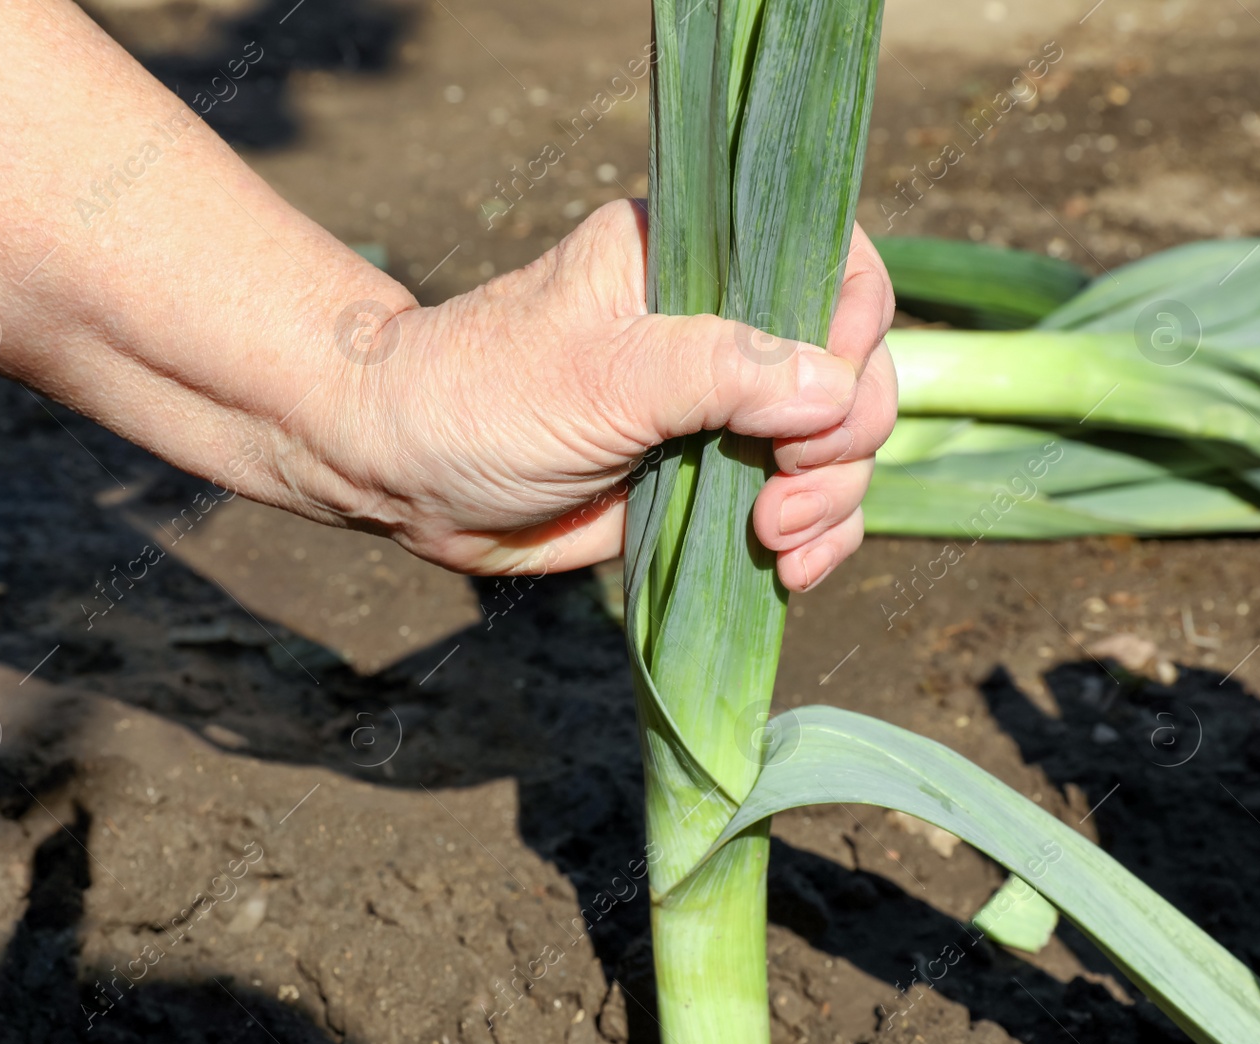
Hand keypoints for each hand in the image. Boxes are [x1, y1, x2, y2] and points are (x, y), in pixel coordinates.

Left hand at [311, 199, 896, 591]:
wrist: (406, 477)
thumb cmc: (485, 397)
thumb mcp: (605, 375)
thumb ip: (724, 371)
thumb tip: (837, 387)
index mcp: (697, 258)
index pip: (830, 264)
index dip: (854, 328)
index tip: (828, 398)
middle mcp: (723, 326)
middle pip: (850, 367)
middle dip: (845, 438)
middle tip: (789, 491)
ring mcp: (721, 407)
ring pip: (836, 444)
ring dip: (834, 499)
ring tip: (779, 541)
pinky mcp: (709, 478)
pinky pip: (800, 502)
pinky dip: (816, 536)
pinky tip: (792, 569)